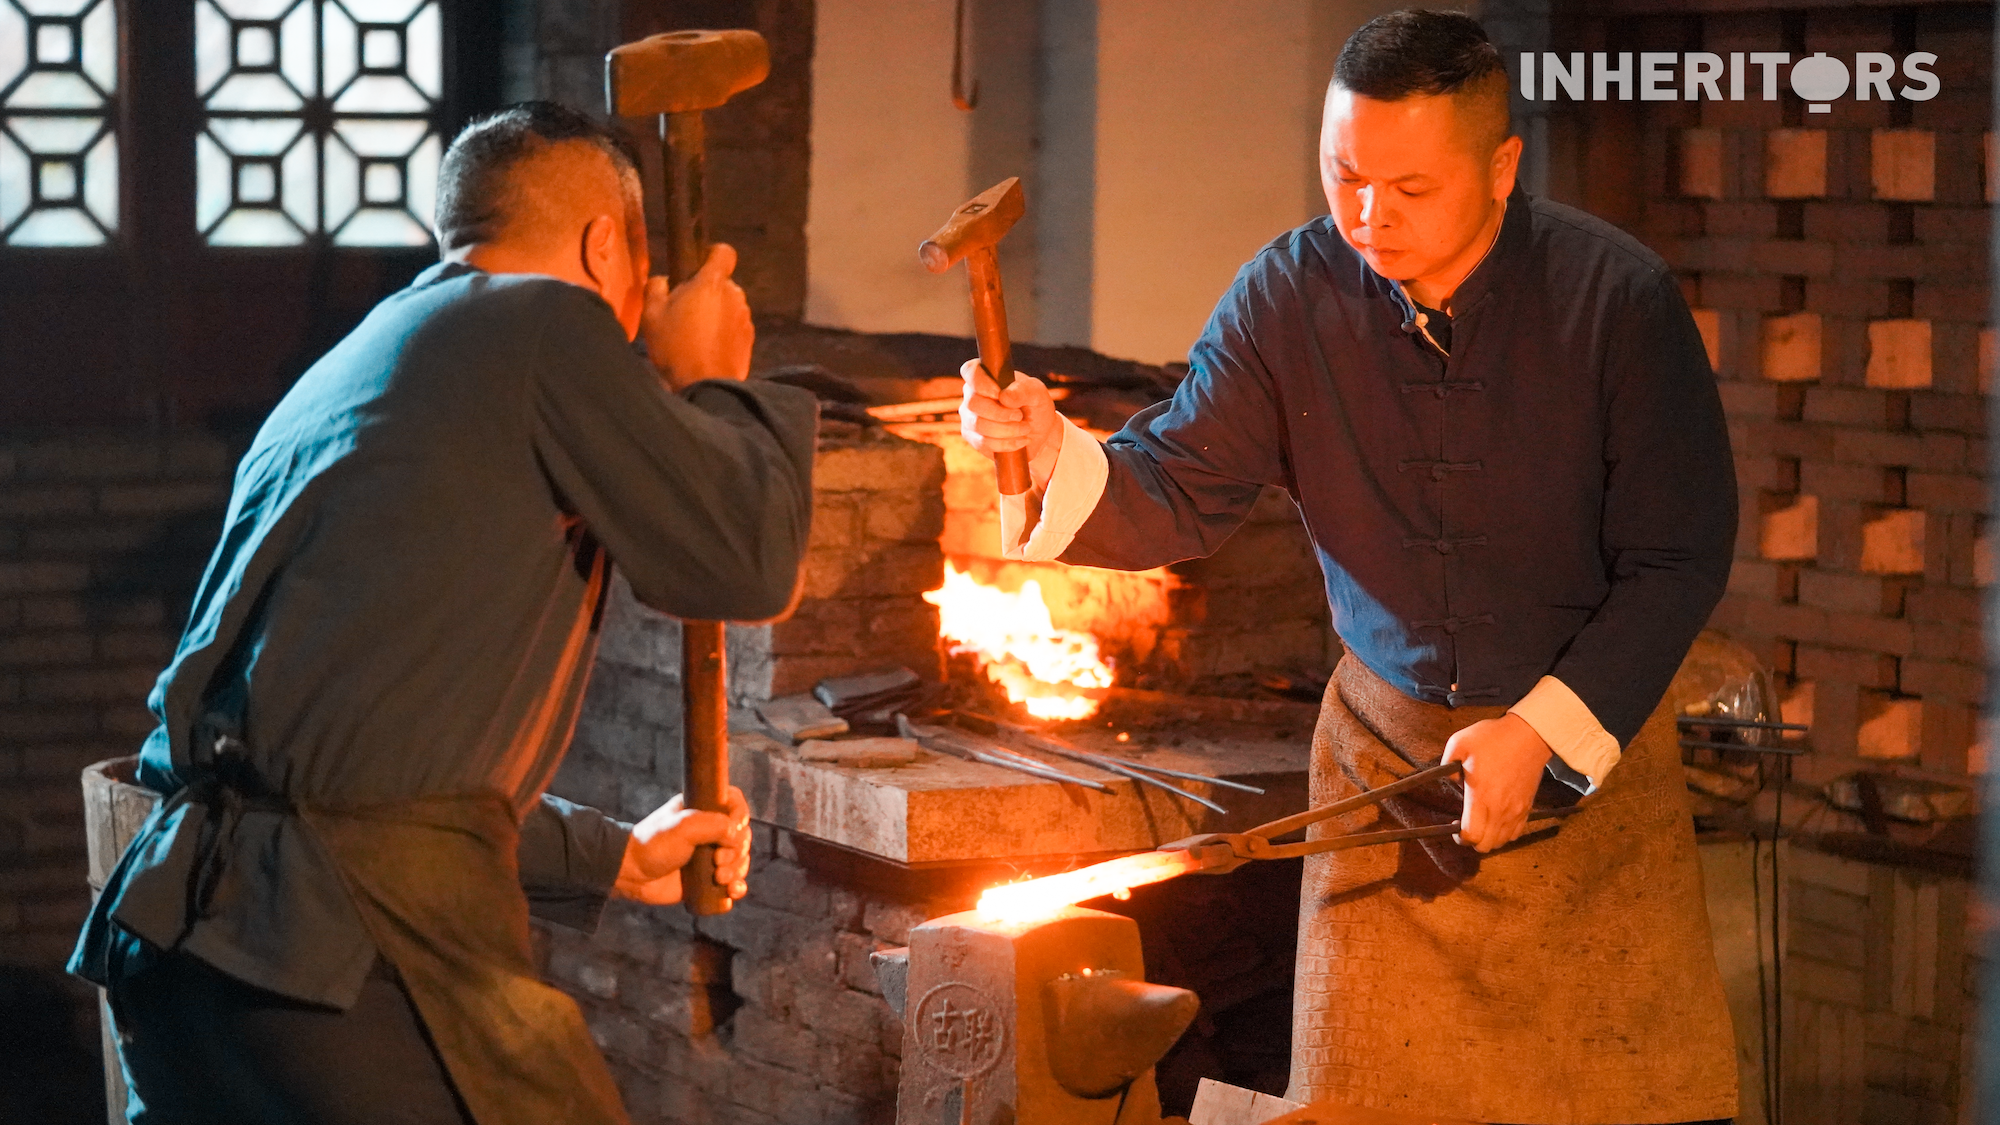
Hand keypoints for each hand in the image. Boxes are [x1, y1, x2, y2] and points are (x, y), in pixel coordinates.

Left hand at [613, 786, 751, 904]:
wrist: (631, 873)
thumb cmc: (653, 843)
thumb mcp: (685, 825)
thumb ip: (715, 824)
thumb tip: (736, 837)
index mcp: (703, 810)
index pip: (734, 804)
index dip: (741, 815)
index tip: (736, 828)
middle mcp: (710, 831)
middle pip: (742, 836)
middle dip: (737, 851)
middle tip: (718, 860)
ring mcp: (709, 856)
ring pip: (740, 860)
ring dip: (737, 870)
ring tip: (719, 877)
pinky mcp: (707, 879)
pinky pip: (732, 883)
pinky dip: (737, 887)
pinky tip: (732, 891)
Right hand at [641, 243, 753, 389]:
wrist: (706, 386)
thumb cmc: (676, 347)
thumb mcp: (652, 314)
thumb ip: (656, 287)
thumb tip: (664, 279)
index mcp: (712, 282)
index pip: (724, 252)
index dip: (710, 254)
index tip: (696, 265)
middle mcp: (735, 295)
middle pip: (722, 282)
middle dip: (707, 291)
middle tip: (684, 310)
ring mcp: (745, 318)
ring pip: (729, 305)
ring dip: (716, 312)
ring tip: (695, 334)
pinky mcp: (750, 339)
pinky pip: (735, 326)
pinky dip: (724, 331)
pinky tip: (707, 348)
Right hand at [958, 359, 1061, 468]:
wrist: (1038, 433)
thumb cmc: (1035, 406)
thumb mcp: (1037, 394)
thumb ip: (1023, 390)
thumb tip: (1004, 396)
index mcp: (986, 376)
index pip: (970, 371)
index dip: (980, 383)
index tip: (998, 394)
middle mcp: (972, 395)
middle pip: (973, 403)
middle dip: (1000, 413)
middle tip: (1020, 416)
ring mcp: (969, 417)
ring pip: (979, 424)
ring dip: (1007, 430)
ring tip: (1025, 429)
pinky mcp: (972, 437)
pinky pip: (983, 442)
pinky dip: (1006, 443)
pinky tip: (1021, 441)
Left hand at [1440, 714, 1552, 852]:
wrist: (1529, 736)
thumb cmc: (1493, 739)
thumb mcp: (1459, 743)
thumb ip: (1447, 766)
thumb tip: (1453, 781)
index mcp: (1480, 797)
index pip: (1471, 835)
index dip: (1459, 837)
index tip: (1454, 826)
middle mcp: (1499, 809)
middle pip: (1486, 845)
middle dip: (1472, 841)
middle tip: (1465, 826)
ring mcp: (1516, 810)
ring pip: (1502, 842)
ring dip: (1489, 838)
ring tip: (1481, 823)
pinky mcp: (1527, 807)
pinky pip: (1516, 833)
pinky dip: (1505, 833)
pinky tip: (1497, 820)